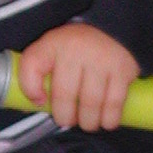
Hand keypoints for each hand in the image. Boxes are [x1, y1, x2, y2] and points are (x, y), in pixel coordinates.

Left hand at [18, 25, 139, 130]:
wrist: (113, 29)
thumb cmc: (76, 49)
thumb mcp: (51, 51)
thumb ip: (37, 74)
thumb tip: (37, 103)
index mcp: (53, 44)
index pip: (32, 66)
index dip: (30, 90)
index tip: (40, 102)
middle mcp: (76, 49)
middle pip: (64, 94)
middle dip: (65, 117)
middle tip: (68, 120)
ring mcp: (101, 59)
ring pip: (90, 103)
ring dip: (88, 122)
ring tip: (87, 122)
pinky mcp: (122, 69)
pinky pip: (114, 103)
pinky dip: (109, 119)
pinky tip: (106, 121)